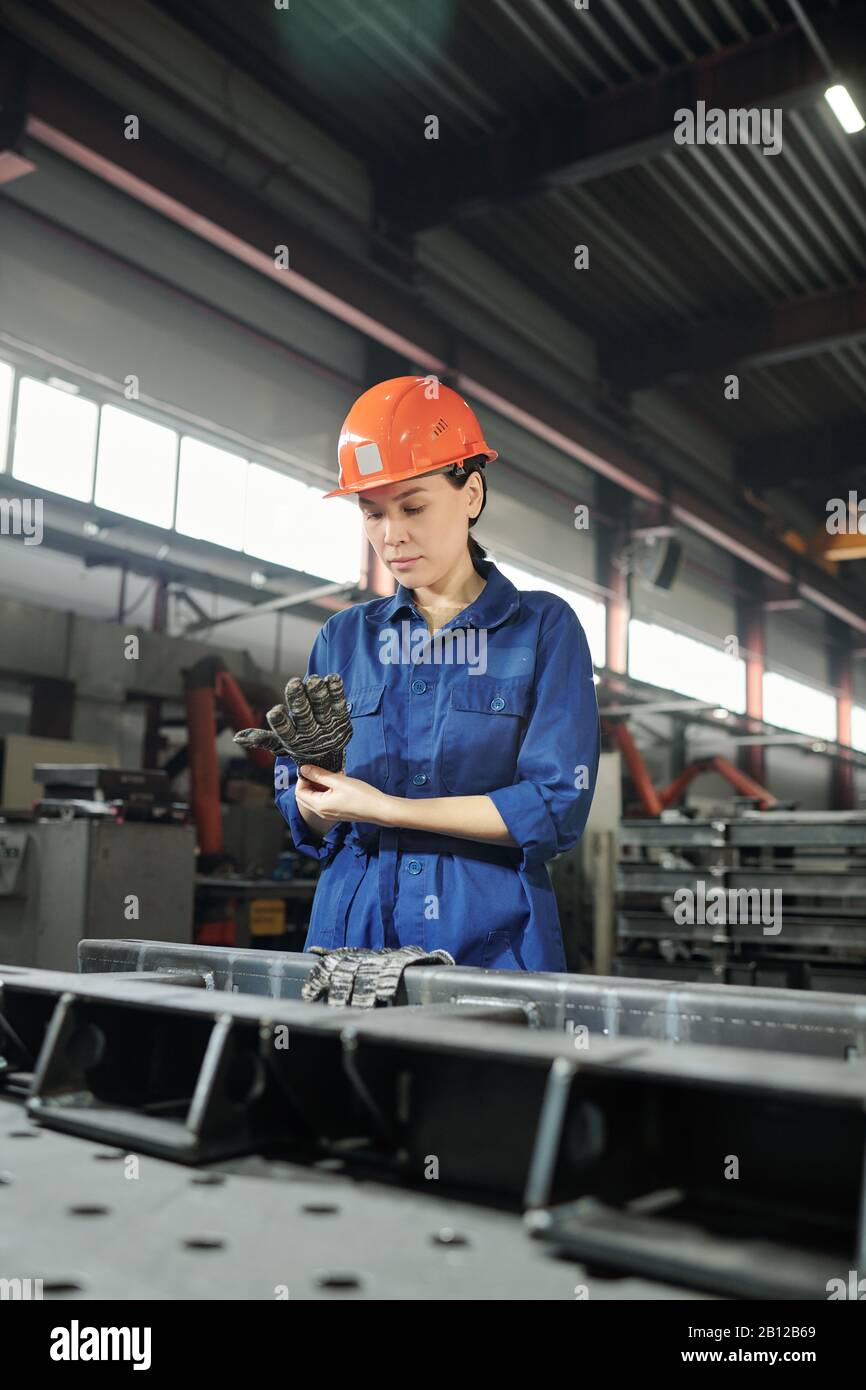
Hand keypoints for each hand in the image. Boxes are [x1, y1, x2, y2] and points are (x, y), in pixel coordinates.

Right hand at [233, 674, 351, 772]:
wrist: (328, 757)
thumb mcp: (279, 745)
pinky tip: (332, 678)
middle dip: (299, 701)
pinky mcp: (342, 720)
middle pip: (304, 717)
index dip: (280, 722)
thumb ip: (262, 738)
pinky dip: (336, 692)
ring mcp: (328, 727)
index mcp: (293, 740)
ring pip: (322, 710)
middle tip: (294, 683)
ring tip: (314, 680)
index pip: (285, 731)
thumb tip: (237, 737)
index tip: (275, 711)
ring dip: (318, 694)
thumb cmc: (298, 745)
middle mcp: (311, 735)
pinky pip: (339, 704)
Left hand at [295, 765, 393, 826]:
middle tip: (319, 771)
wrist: (379, 809)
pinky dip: (325, 791)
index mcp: (319, 805)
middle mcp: (321, 812)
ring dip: (318, 786)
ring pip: (314, 799)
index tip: (312, 768)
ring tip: (330, 775)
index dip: (302, 779)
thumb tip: (303, 769)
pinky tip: (336, 783)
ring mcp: (329, 814)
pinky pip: (323, 801)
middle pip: (304, 797)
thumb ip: (319, 775)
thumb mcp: (338, 781)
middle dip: (308, 782)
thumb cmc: (361, 795)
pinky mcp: (336, 813)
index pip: (299, 792)